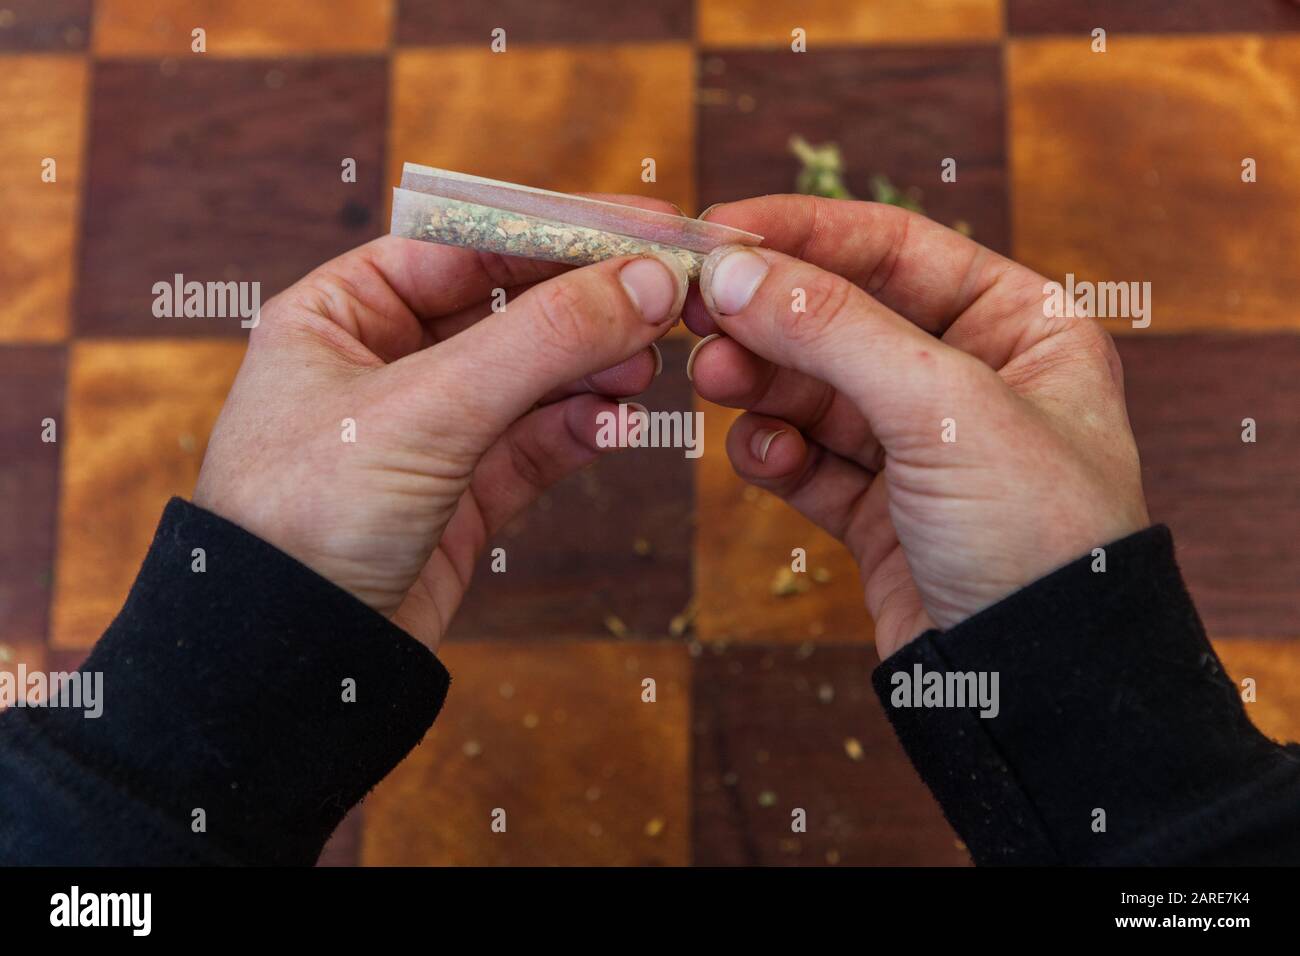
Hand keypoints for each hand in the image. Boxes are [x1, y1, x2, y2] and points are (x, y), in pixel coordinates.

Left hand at [194, 200, 686, 650]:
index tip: (646, 226)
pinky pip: (537, 442)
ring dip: (593, 367)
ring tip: (646, 369)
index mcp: (341, 313)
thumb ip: (542, 338)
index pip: (466, 242)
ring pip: (533, 376)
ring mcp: (427, 430)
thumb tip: (647, 280)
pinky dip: (581, 427)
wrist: (290, 661)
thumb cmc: (309, 514)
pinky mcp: (462, 494)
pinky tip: (617, 421)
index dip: (558, 229)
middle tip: (669, 296)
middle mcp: (383, 362)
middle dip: (588, 303)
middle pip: (509, 306)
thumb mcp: (427, 407)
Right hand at [685, 195, 1149, 658]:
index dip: (801, 234)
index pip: (894, 247)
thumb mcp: (943, 407)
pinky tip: (764, 457)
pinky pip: (810, 460)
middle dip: (770, 318)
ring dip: (762, 383)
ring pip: (815, 390)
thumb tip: (731, 269)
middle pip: (843, 317)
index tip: (717, 229)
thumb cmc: (1040, 535)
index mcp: (1022, 326)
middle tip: (698, 317)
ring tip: (715, 384)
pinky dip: (776, 452)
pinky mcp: (882, 514)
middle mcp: (974, 379)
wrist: (1042, 689)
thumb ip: (833, 327)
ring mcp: (923, 449)